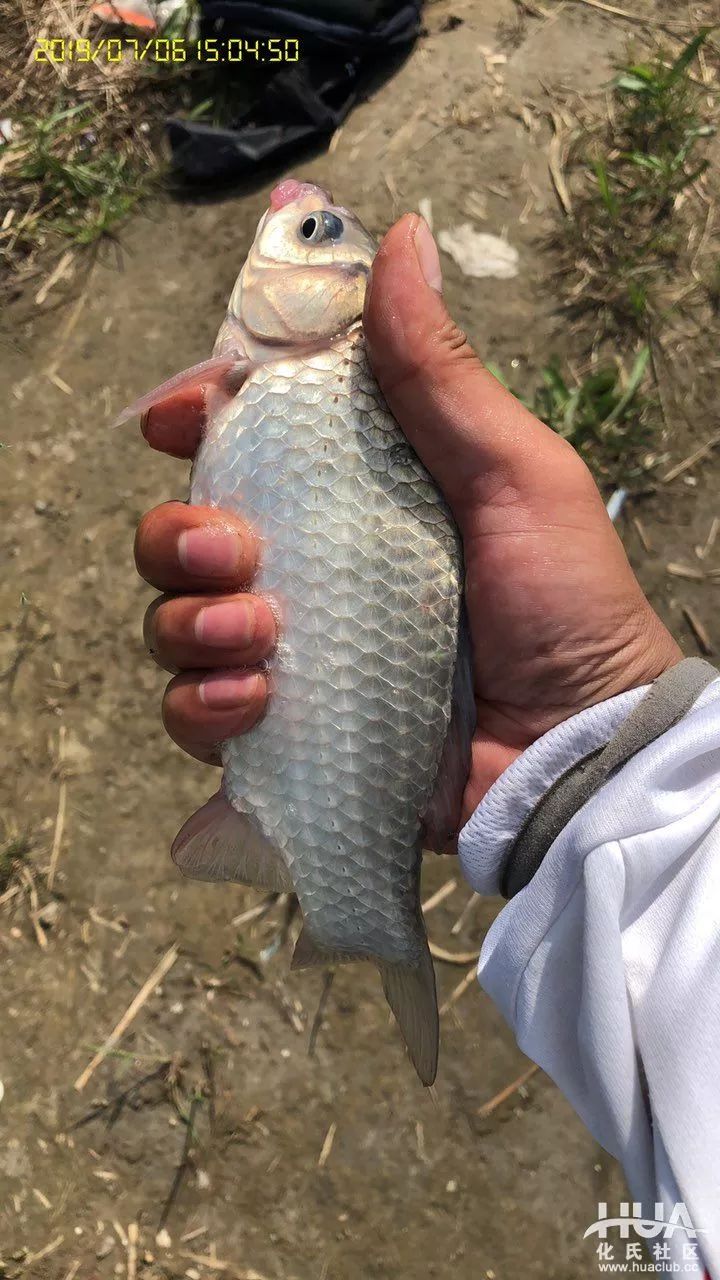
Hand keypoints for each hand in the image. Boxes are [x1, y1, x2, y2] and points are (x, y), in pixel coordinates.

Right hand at [135, 215, 680, 828]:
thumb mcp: (514, 473)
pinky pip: (196, 714)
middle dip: (180, 536)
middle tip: (236, 553)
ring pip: (175, 622)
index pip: (248, 441)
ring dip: (187, 622)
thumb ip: (439, 372)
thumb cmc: (564, 603)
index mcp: (357, 494)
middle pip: (186, 533)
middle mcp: (312, 569)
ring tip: (256, 636)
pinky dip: (205, 705)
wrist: (577, 751)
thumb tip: (400, 237)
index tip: (176, 416)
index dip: (198, 418)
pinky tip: (256, 701)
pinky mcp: (287, 732)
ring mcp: (294, 654)